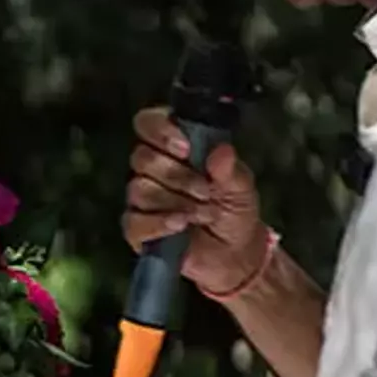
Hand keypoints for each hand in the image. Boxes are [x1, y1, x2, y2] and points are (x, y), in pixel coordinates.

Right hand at [122, 107, 273, 297]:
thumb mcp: (241, 188)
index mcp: (175, 147)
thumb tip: (222, 151)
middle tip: (207, 191)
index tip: (186, 148)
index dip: (161, 130)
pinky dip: (160, 223)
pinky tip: (181, 226)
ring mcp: (140, 199)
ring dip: (175, 201)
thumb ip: (231, 169)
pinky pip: (135, 220)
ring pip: (139, 189)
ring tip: (204, 213)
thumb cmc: (235, 211)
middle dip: (177, 175)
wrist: (233, 254)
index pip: (148, 123)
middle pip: (142, 157)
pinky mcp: (136, 228)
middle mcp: (152, 169)